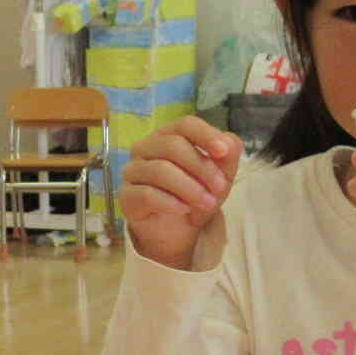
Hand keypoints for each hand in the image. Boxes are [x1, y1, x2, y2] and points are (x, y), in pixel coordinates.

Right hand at [119, 117, 242, 270]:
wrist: (178, 229)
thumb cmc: (196, 193)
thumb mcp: (220, 175)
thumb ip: (228, 155)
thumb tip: (229, 144)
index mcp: (168, 136)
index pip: (185, 124)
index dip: (205, 135)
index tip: (223, 151)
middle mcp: (145, 148)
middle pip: (173, 146)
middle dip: (201, 167)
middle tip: (220, 187)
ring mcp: (133, 171)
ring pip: (160, 170)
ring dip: (190, 188)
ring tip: (207, 203)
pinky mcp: (126, 196)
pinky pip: (146, 194)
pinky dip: (170, 202)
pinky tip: (183, 209)